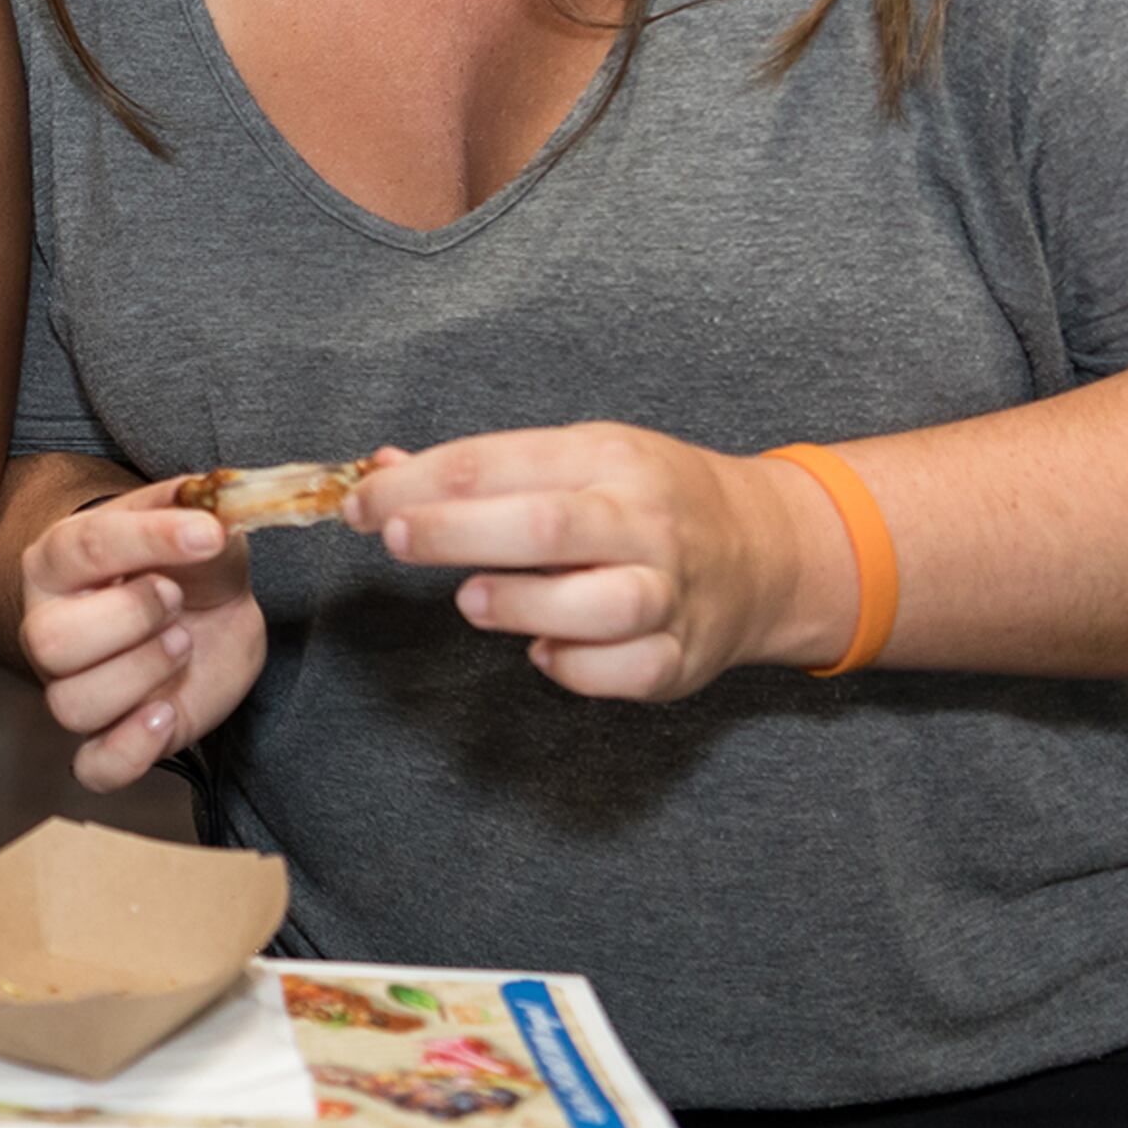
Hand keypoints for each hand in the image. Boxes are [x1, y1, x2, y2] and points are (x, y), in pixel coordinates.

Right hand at [15, 481, 269, 790]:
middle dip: (130, 619)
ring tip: (182, 644)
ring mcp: (72, 686)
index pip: (86, 548)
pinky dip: (130, 751)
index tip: (208, 533)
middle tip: (176, 601)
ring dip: (139, 675)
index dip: (149, 540)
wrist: (208, 611)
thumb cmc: (188, 563)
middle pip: (52, 641)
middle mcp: (50, 625)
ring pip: (71, 703)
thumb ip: (199, 505)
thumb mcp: (198, 524)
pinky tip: (165, 714)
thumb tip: (210, 499)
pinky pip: (93, 767)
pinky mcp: (108, 738)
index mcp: (60, 560)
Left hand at [347, 424, 856, 698]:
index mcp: (608, 458)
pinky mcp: (683, 656)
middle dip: (455, 532)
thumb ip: (483, 470)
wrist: (767, 551)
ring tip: (474, 600)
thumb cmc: (646, 499)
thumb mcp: (579, 456)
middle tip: (394, 538)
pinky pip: (624, 671)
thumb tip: (380, 473)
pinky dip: (575, 666)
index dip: (417, 485)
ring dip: (521, 604)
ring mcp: (670, 592)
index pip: (497, 463)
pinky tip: (542, 648)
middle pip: (544, 527)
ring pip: (598, 605)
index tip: (360, 503)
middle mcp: (644, 522)